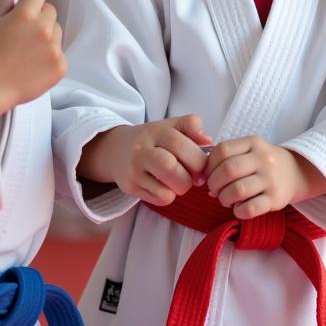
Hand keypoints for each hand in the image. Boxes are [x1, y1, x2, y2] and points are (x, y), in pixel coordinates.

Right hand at [0, 0, 66, 116]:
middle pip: (50, 11)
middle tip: (23, 32)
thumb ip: (1, 6)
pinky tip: (33, 64)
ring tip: (27, 50)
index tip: (27, 4)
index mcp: (26, 14)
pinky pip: (61, 54)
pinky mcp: (60, 66)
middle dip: (39, 17)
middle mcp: (43, 29)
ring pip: (57, 31)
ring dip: (47, 36)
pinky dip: (50, 57)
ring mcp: (54, 48)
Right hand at [78, 114, 211, 205]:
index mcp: (156, 131)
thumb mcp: (171, 126)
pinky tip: (165, 186)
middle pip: (171, 168)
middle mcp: (142, 149)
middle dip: (190, 177)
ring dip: (180, 188)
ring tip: (178, 180)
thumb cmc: (153, 139)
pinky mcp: (130, 187)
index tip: (202, 164)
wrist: (116, 150)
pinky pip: (160, 199)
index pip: (182, 145)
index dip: (199, 159)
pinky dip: (169, 196)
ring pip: (166, 190)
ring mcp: (134, 170)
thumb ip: (191, 126)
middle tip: (193, 176)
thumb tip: (208, 141)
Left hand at [204, 137, 309, 219]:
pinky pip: (250, 208)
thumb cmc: (263, 163)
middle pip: (228, 170)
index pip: (222, 150)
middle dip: (214, 183)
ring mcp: (270, 179)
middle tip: (213, 190)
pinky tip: (238, 209)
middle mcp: (263, 159)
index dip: (209, 165)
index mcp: (253, 143)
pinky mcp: (275, 199)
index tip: (207, 174)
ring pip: (237, 190)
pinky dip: (238, 211)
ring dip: (224, 198)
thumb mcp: (249, 150)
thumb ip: (228, 156)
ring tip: (225, 199)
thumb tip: (204, 175)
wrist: (295, 172)